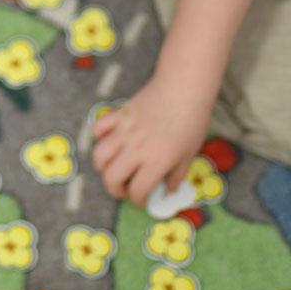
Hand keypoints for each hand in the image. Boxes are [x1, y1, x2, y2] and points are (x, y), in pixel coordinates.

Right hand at [91, 77, 213, 204]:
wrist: (183, 88)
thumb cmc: (192, 122)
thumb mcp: (189, 153)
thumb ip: (177, 175)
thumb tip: (169, 191)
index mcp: (156, 162)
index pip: (137, 191)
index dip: (139, 201)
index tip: (143, 200)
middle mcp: (136, 149)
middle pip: (112, 179)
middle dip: (116, 190)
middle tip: (125, 189)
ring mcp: (123, 132)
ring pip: (99, 156)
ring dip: (104, 167)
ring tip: (114, 168)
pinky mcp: (118, 116)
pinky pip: (98, 129)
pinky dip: (99, 137)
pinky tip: (109, 140)